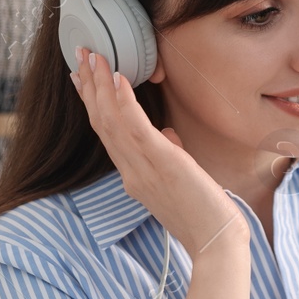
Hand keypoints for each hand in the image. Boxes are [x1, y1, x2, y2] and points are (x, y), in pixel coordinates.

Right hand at [70, 47, 248, 261]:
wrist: (216, 243)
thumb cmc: (203, 217)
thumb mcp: (180, 182)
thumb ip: (168, 158)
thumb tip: (168, 135)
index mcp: (133, 177)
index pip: (107, 134)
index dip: (93, 103)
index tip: (82, 78)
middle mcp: (131, 172)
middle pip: (102, 123)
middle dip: (90, 86)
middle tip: (82, 54)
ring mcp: (142, 169)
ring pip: (111, 121)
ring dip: (101, 86)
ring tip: (94, 57)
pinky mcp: (163, 164)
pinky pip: (136, 128)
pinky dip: (124, 102)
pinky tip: (119, 79)